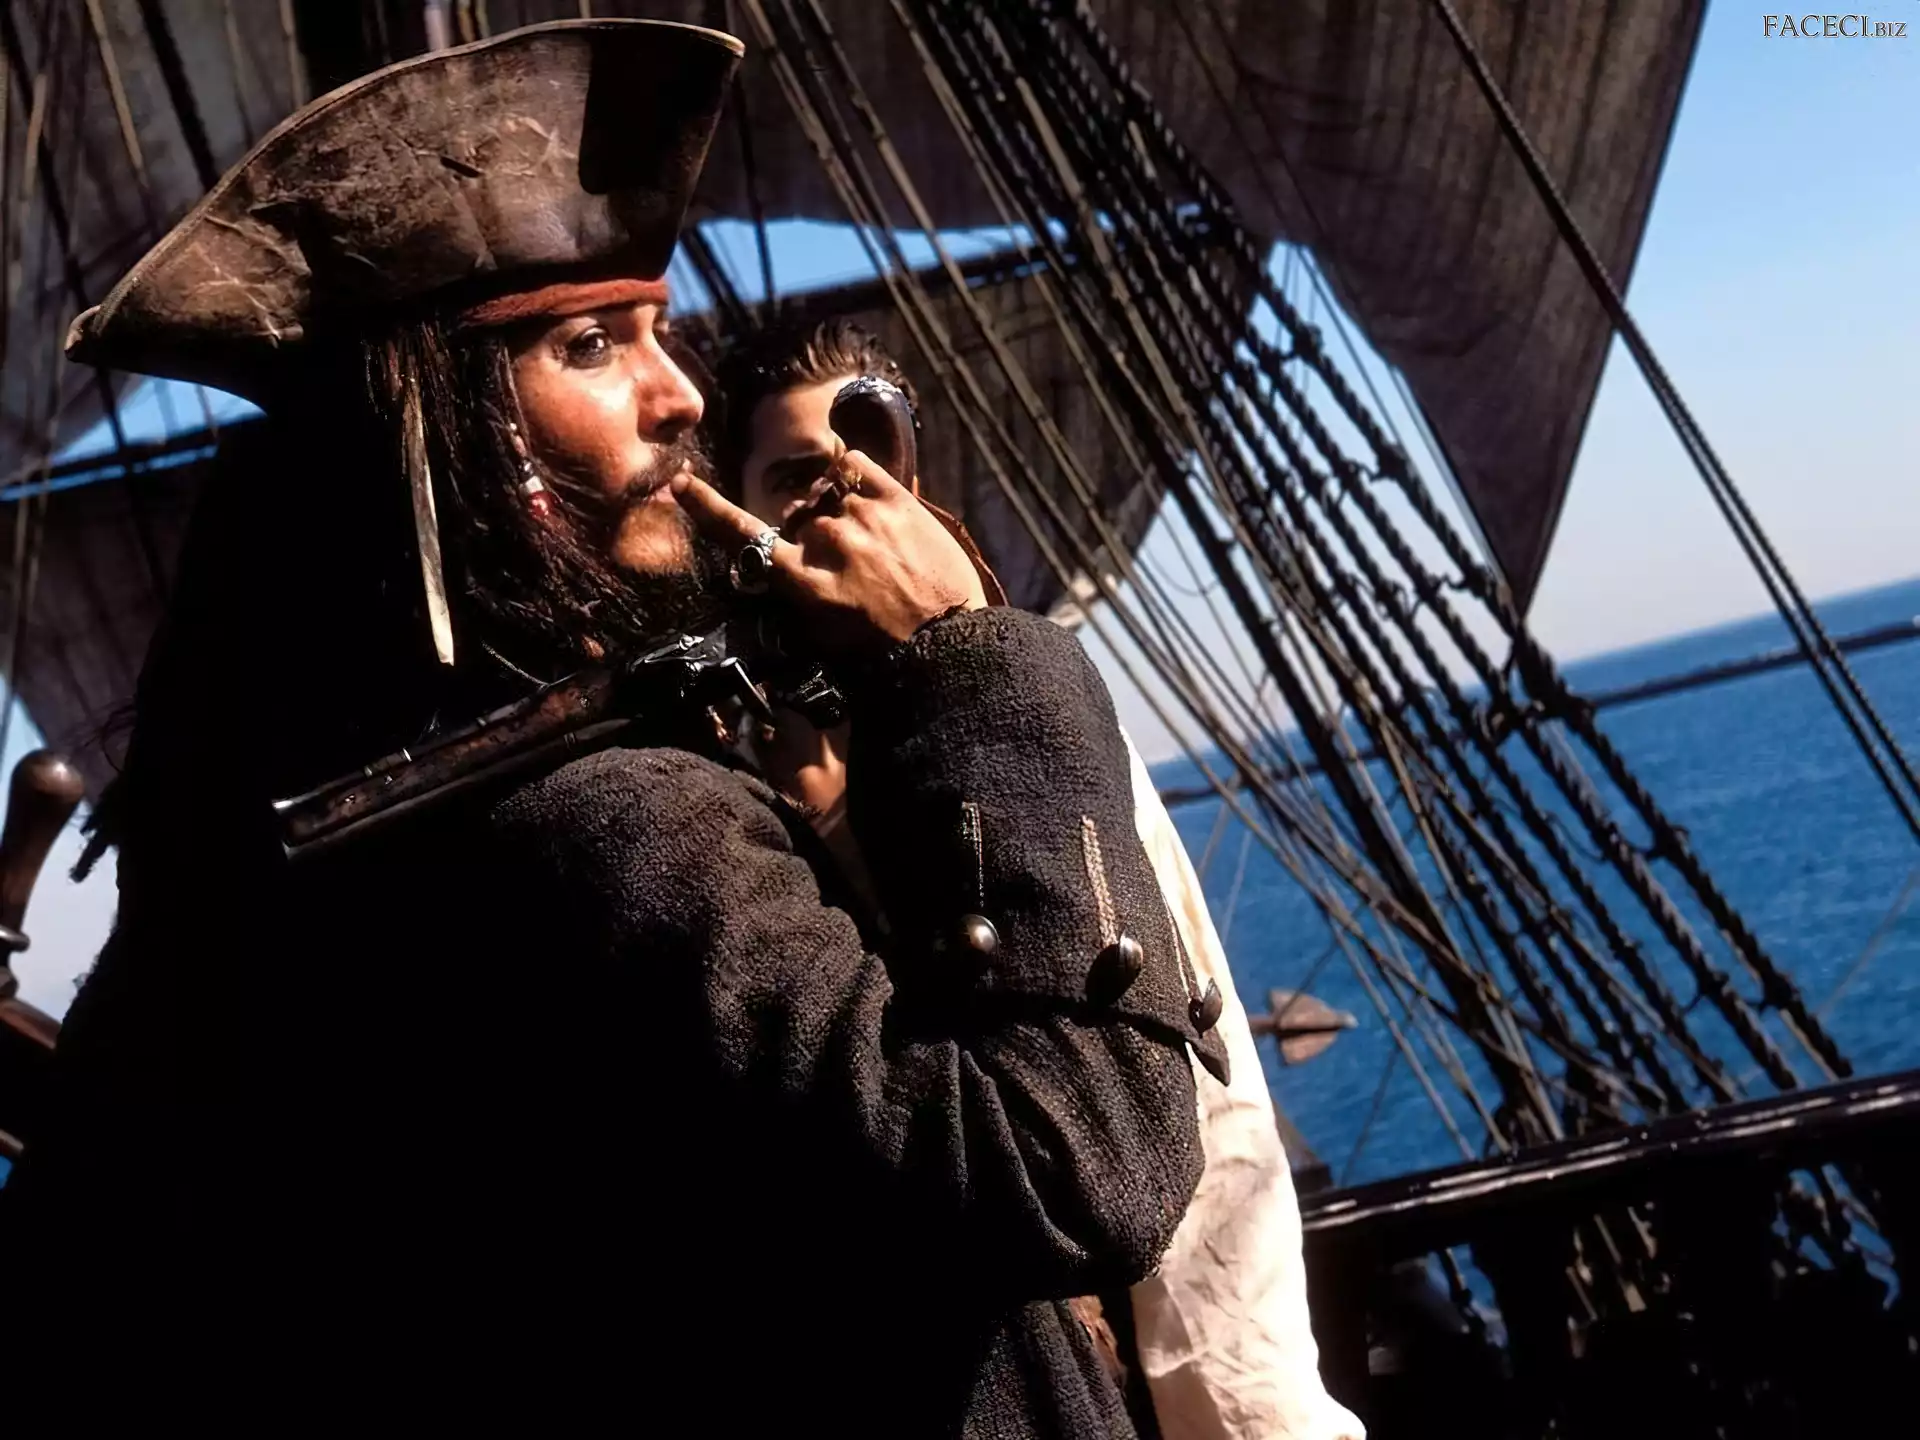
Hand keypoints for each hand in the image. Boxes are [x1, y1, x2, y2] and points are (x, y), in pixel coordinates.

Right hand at [672, 450, 987, 654]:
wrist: (949, 647)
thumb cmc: (884, 653)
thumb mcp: (822, 638)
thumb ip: (795, 596)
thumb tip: (780, 567)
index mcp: (801, 581)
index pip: (743, 536)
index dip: (708, 509)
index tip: (682, 485)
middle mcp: (825, 542)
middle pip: (798, 520)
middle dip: (814, 537)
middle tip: (850, 569)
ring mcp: (862, 517)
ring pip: (829, 497)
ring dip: (842, 514)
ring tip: (875, 549)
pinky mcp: (897, 501)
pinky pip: (857, 466)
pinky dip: (853, 475)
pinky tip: (863, 497)